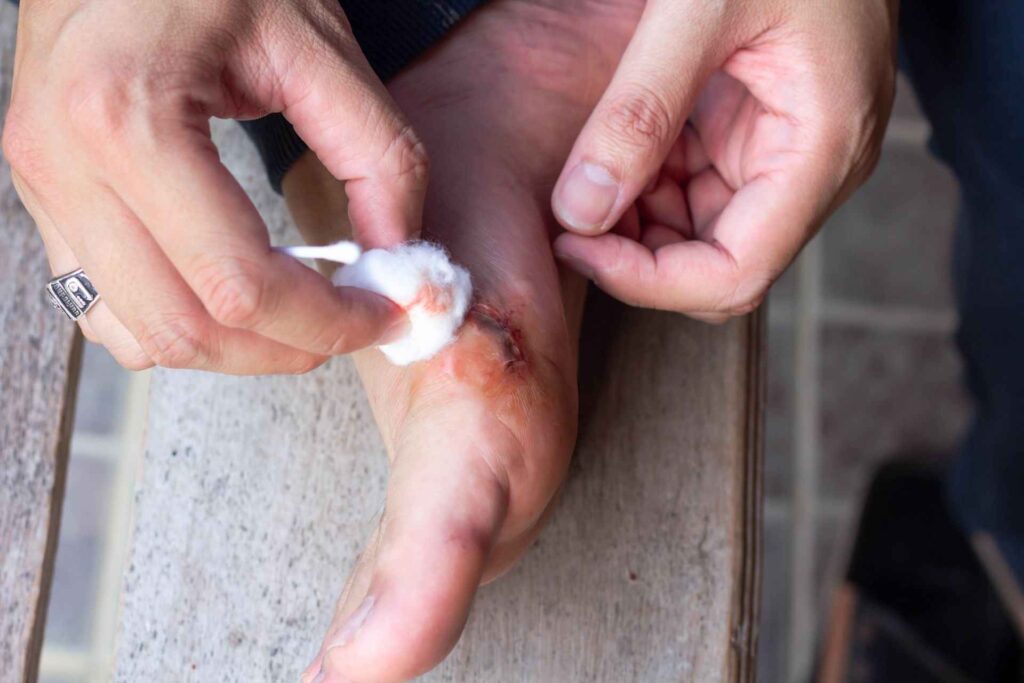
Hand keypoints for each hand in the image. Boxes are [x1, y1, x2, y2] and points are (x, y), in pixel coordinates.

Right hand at [3, 0, 425, 372]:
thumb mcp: (318, 42)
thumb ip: (378, 155)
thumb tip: (399, 257)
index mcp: (127, 117)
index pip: (238, 284)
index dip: (327, 322)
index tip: (383, 315)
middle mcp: (66, 164)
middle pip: (184, 329)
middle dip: (285, 349)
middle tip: (350, 326)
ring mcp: (43, 185)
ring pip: (137, 336)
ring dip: (231, 348)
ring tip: (297, 314)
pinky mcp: (45, 196)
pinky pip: (102, 308)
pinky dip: (175, 325)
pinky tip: (230, 292)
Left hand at [551, 0, 895, 321]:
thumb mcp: (700, 8)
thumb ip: (639, 111)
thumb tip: (580, 210)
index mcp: (820, 148)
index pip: (736, 273)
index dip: (650, 280)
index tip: (577, 243)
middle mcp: (811, 167)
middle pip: (717, 265)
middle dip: (638, 254)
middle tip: (568, 215)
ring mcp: (784, 152)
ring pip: (702, 233)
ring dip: (637, 222)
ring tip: (583, 179)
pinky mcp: (758, 132)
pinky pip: (698, 187)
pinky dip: (648, 185)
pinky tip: (611, 155)